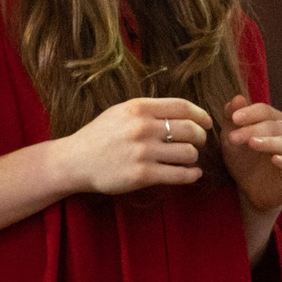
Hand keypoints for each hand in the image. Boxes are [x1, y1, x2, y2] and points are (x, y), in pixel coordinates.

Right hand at [53, 97, 208, 195]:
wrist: (74, 161)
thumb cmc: (100, 135)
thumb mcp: (121, 112)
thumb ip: (149, 110)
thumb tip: (184, 113)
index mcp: (139, 108)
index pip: (182, 106)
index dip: (201, 115)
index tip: (207, 123)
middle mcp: (142, 127)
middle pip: (191, 129)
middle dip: (200, 137)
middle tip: (198, 143)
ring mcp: (143, 152)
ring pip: (189, 152)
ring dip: (194, 157)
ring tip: (188, 159)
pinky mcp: (142, 175)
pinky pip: (179, 174)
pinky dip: (191, 175)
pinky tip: (192, 174)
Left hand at [220, 96, 281, 215]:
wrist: (250, 192)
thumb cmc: (244, 161)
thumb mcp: (231, 140)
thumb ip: (231, 119)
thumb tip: (237, 98)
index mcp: (274, 123)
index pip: (266, 111)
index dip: (251, 113)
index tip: (234, 118)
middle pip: (276, 126)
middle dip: (254, 129)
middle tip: (234, 137)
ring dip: (271, 142)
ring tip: (253, 144)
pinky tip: (275, 160)